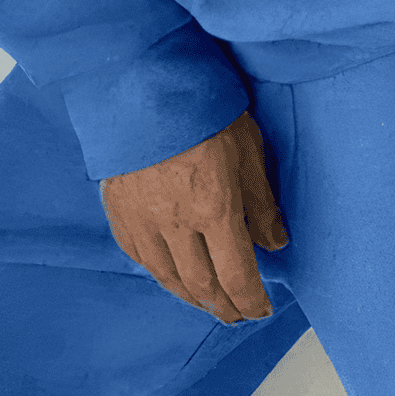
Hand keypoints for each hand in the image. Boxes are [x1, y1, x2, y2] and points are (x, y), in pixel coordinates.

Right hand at [99, 111, 289, 322]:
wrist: (142, 82)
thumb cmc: (201, 106)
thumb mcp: (247, 145)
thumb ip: (261, 199)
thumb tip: (276, 241)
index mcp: (214, 206)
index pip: (237, 275)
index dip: (251, 301)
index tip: (261, 309)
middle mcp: (176, 223)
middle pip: (202, 285)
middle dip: (223, 306)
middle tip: (237, 313)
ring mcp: (143, 220)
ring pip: (168, 278)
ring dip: (192, 297)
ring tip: (208, 302)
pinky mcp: (118, 212)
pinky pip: (140, 258)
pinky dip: (160, 274)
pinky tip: (171, 275)